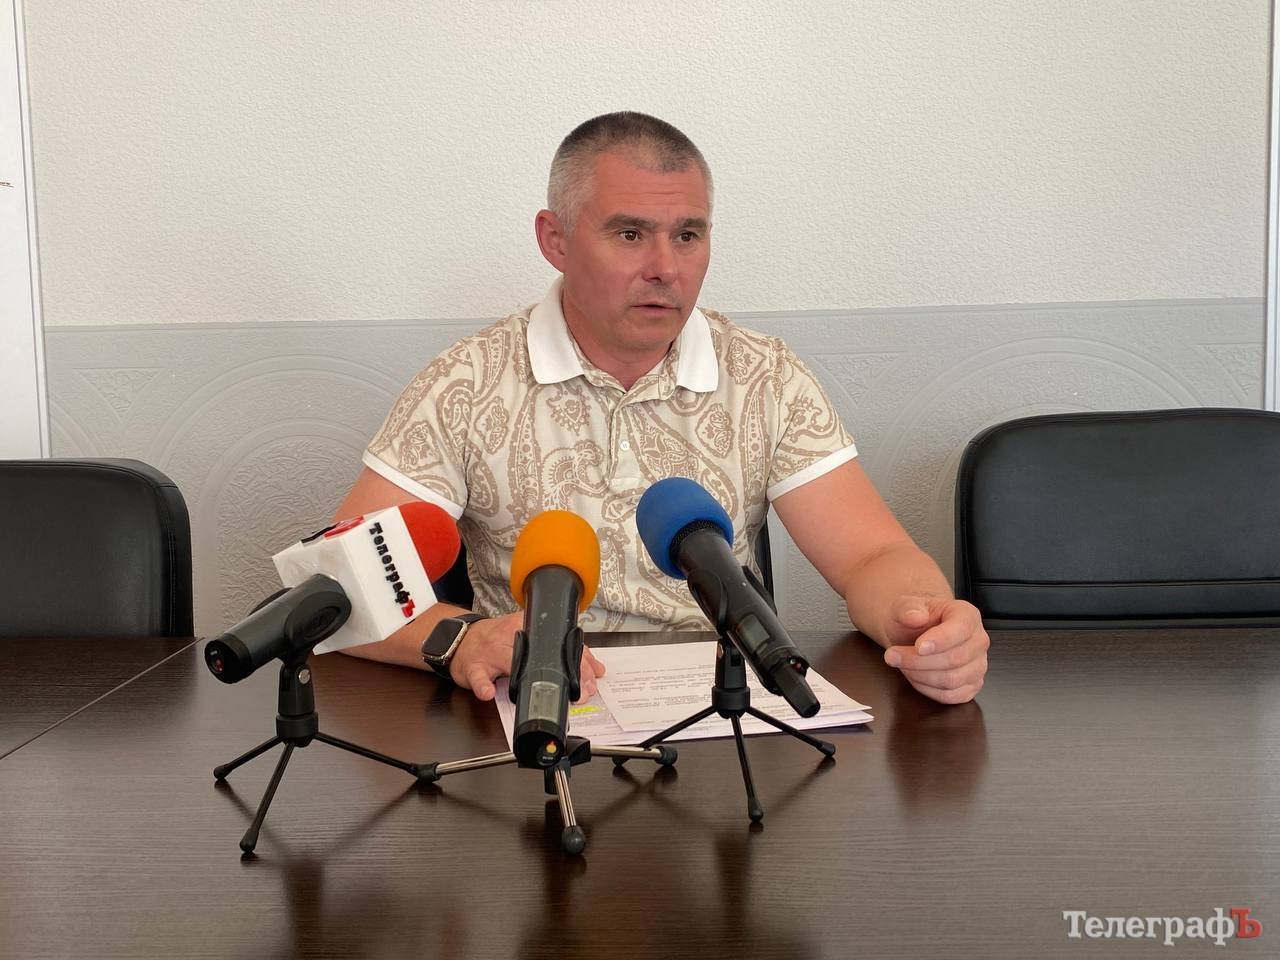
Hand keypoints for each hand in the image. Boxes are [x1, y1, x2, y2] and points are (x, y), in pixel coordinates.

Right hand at [449, 611, 606, 702]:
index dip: (579, 660)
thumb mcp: (529, 641)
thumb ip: (560, 653)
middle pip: (540, 653)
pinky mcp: (473, 666)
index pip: (557, 642)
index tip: (593, 676)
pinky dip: (483, 686)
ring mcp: (490, 651)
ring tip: (544, 691)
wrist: (461, 639)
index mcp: (527, 628)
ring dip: (528, 679)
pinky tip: (489, 693)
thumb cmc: (497, 641)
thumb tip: (594, 669)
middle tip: (582, 692)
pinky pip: (478, 676)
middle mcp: (510, 636)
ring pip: (509, 660)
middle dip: (564, 672)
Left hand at [879, 596, 988, 703]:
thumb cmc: (912, 620)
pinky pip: (952, 696)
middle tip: (892, 656)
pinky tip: (914, 677)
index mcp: (967, 615)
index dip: (939, 640)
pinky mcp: (971, 685)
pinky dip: (928, 690)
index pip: (960, 629)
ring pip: (952, 680)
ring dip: (920, 676)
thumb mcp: (903, 606)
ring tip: (901, 665)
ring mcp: (978, 665)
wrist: (912, 633)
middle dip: (919, 661)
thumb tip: (916, 616)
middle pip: (955, 659)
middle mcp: (978, 640)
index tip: (917, 647)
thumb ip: (908, 608)